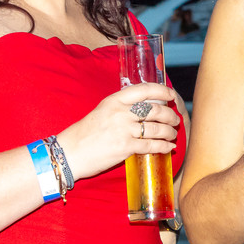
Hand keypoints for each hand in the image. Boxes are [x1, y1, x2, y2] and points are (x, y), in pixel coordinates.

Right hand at [56, 82, 181, 180]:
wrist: (69, 153)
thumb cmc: (84, 134)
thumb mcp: (102, 111)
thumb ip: (121, 108)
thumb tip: (143, 108)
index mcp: (114, 100)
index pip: (144, 90)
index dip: (162, 91)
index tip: (172, 95)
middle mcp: (120, 112)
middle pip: (155, 109)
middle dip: (170, 115)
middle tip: (175, 119)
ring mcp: (123, 130)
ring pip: (156, 128)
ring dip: (169, 131)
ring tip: (173, 134)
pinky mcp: (125, 147)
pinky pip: (151, 145)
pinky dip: (164, 146)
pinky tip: (169, 148)